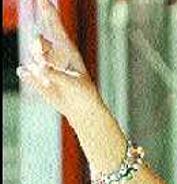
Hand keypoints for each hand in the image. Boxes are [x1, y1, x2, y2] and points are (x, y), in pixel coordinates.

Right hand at [16, 0, 101, 122]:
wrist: (81, 109)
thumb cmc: (83, 93)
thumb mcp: (73, 83)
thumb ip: (55, 74)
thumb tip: (38, 67)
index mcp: (67, 49)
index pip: (55, 26)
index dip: (48, 12)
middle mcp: (53, 53)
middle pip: (38, 37)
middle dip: (38, 43)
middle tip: (47, 56)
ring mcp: (43, 63)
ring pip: (31, 57)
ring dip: (39, 68)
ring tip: (53, 81)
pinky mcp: (35, 75)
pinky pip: (24, 71)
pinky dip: (31, 78)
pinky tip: (43, 85)